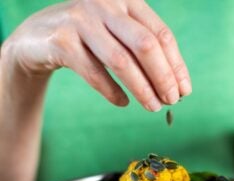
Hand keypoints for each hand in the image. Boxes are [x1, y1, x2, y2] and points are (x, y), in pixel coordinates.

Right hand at [1, 0, 190, 110]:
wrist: (38, 37)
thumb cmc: (88, 39)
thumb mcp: (117, 35)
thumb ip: (142, 51)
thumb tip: (174, 84)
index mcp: (126, 1)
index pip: (161, 35)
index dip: (177, 66)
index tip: (185, 91)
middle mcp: (106, 4)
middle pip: (146, 46)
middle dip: (163, 77)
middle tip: (172, 101)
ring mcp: (82, 20)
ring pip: (121, 61)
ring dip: (142, 89)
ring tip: (154, 108)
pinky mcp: (62, 41)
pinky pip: (95, 73)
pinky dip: (112, 91)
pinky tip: (123, 103)